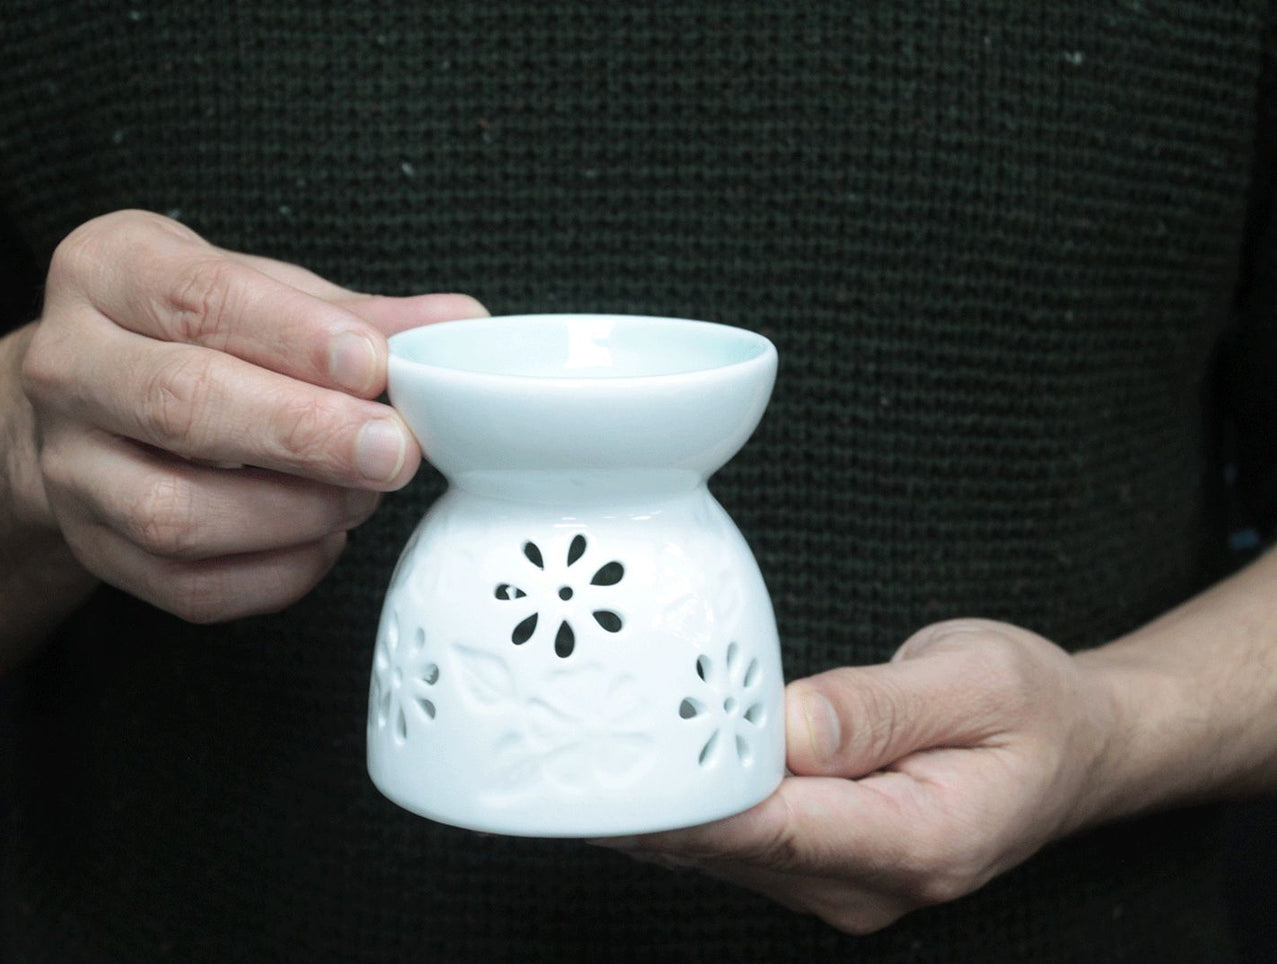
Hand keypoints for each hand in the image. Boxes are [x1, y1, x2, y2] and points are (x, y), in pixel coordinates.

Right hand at [21, 210, 484, 622]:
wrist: (93, 400)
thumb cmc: (193, 333)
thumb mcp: (264, 293)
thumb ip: (357, 315)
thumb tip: (458, 328)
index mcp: (107, 272)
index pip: (201, 300)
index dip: (296, 338)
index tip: (372, 367)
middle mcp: (66, 365)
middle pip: (182, 406)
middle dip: (303, 434)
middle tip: (392, 450)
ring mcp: (69, 467)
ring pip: (175, 512)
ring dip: (292, 513)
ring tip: (361, 496)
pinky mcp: (95, 547)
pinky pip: (188, 585)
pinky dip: (276, 572)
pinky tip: (323, 539)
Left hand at [592, 619, 1118, 934]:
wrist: (1072, 747)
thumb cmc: (1034, 710)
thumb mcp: (976, 679)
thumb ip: (872, 707)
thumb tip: (782, 724)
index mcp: (918, 839)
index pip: (775, 825)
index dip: (686, 799)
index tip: (610, 768)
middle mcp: (866, 880)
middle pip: (730, 844)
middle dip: (647, 797)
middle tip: (560, 739)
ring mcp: (838, 881)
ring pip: (721, 848)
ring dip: (655, 802)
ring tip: (574, 744)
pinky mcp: (817, 864)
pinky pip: (735, 839)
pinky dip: (685, 803)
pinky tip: (632, 766)